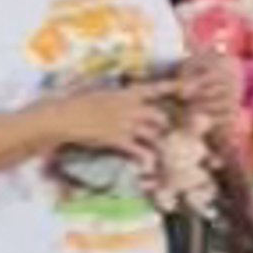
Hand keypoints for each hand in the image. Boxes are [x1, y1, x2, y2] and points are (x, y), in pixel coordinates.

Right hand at [41, 78, 168, 163]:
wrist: (64, 115)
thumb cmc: (76, 101)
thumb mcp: (97, 91)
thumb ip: (112, 93)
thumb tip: (116, 92)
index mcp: (126, 93)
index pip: (155, 88)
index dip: (173, 87)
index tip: (188, 88)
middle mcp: (131, 108)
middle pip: (160, 116)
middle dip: (164, 125)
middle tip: (164, 132)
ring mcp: (126, 124)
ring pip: (154, 134)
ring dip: (158, 143)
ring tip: (161, 151)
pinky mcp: (119, 140)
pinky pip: (140, 151)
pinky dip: (146, 159)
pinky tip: (148, 164)